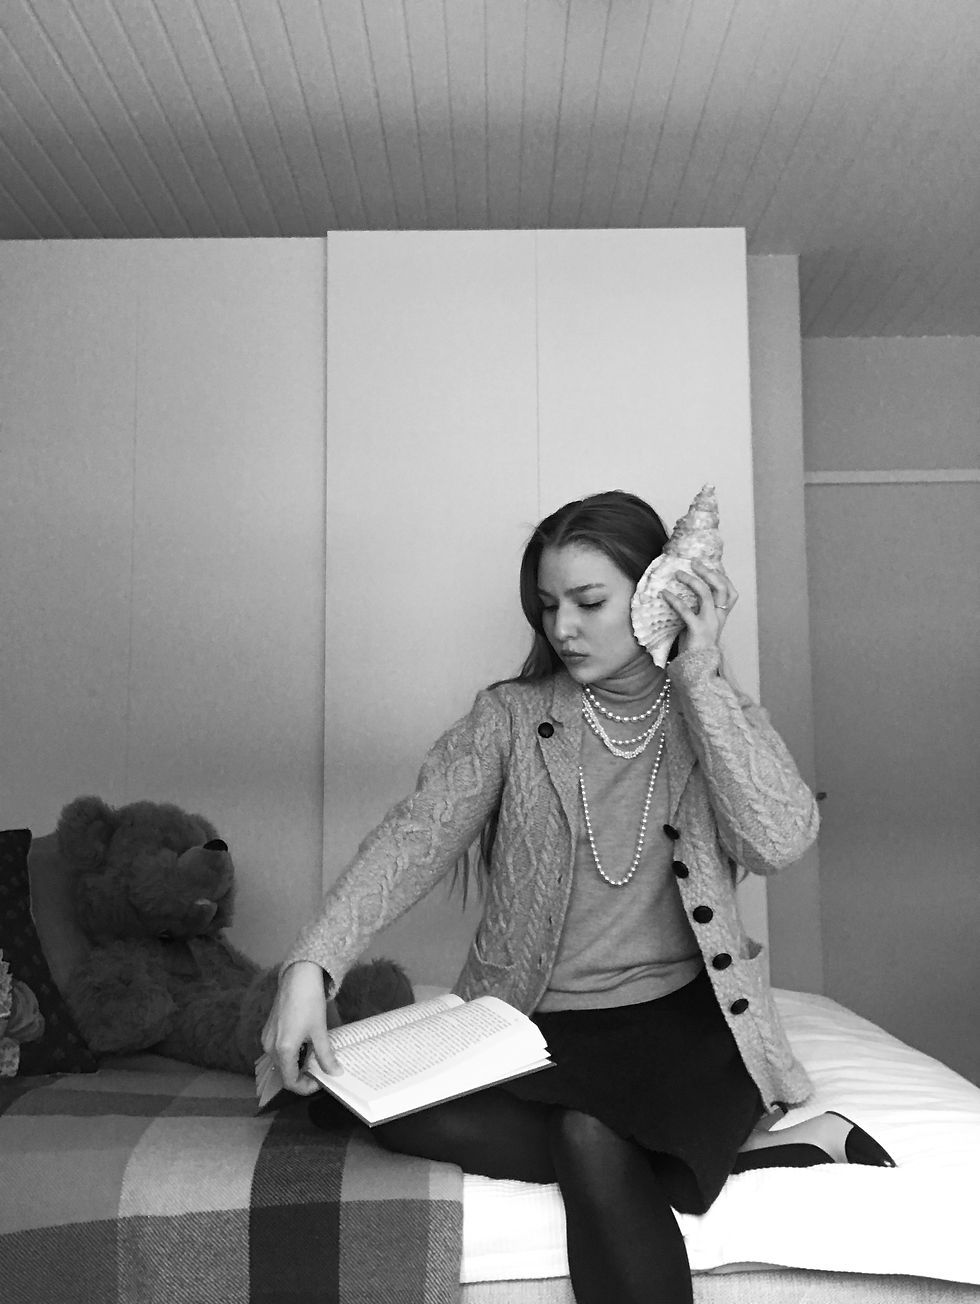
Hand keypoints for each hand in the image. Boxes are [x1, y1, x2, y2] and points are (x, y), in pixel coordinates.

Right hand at [261, 960, 340, 1092]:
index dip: (306, 1087)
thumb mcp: (320, 1032)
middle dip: (303, 1075)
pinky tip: (305, 1042)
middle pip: (285, 1072)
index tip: (321, 1081)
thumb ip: (326, 1056)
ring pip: (282, 1061)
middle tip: (321, 1068)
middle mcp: (270, 1047)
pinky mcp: (268, 1029)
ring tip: (315, 1053)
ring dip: (297, 1063)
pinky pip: (278, 1050)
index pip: (290, 1082)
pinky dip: (291, 1052)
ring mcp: (267, 1038)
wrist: (298, 976)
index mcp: (283, 1050)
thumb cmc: (309, 1002)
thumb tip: (335, 1073)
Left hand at [663, 560, 737, 654]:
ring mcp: (709, 623)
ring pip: (706, 594)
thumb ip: (699, 608)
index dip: (721, 575)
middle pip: (722, 588)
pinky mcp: (697, 630)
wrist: (697, 668)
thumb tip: (684, 588)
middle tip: (694, 562)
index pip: (730, 591)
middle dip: (709, 572)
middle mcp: (719, 617)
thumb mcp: (702, 622)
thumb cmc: (696, 644)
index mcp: (722, 615)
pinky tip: (664, 594)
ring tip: (678, 573)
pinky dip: (674, 600)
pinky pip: (686, 610)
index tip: (708, 564)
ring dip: (692, 581)